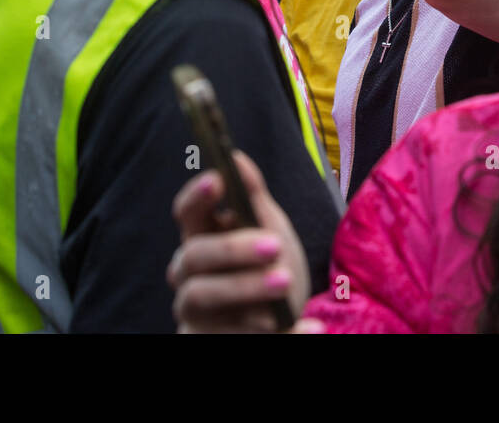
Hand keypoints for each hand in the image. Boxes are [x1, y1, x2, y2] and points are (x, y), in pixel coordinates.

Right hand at [168, 149, 314, 332]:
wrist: (279, 318)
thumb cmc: (269, 265)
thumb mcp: (269, 228)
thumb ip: (253, 197)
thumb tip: (235, 156)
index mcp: (201, 239)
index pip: (186, 213)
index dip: (197, 195)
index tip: (219, 179)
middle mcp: (190, 277)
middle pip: (194, 256)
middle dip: (232, 248)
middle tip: (274, 245)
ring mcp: (197, 314)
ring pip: (203, 296)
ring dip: (245, 288)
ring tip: (285, 281)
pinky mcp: (209, 341)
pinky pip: (238, 339)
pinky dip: (283, 334)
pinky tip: (311, 326)